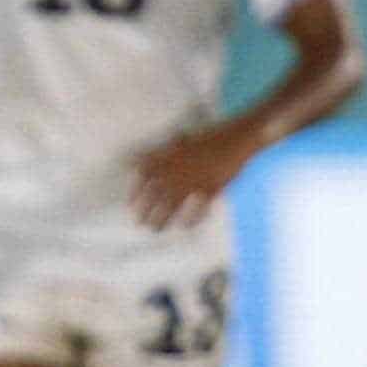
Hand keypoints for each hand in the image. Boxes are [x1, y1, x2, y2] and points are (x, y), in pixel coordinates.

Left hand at [130, 123, 253, 229]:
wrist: (236, 139)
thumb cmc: (210, 136)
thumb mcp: (182, 139)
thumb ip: (163, 150)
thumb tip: (142, 157)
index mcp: (169, 158)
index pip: (145, 176)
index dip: (135, 191)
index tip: (130, 203)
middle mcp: (178, 172)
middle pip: (156, 195)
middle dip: (146, 211)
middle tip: (140, 222)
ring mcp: (194, 183)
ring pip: (173, 206)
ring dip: (163, 219)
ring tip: (156, 230)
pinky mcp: (211, 190)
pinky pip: (199, 210)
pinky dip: (192, 220)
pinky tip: (185, 228)